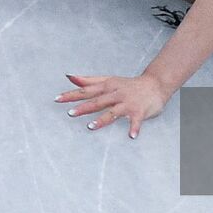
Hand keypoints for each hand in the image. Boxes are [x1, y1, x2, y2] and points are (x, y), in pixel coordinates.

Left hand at [56, 73, 170, 138]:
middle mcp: (115, 94)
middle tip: (70, 113)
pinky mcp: (139, 111)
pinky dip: (134, 128)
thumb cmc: (128, 85)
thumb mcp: (108, 80)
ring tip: (91, 127)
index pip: (86, 91)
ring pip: (113, 112)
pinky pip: (136, 121)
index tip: (57, 99)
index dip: (71, 94)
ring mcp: (127, 103)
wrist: (155, 84)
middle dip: (84, 107)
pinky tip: (131, 136)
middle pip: (97, 101)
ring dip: (102, 120)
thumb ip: (88, 80)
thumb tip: (69, 76)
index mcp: (107, 87)